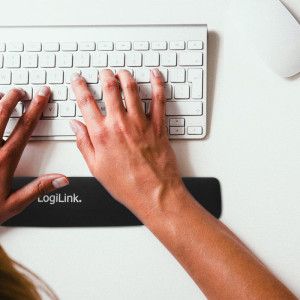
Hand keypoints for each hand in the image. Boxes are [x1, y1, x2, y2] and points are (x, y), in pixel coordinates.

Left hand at [0, 87, 68, 223]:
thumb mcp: (13, 204)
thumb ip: (38, 189)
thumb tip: (61, 179)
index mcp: (4, 160)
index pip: (25, 127)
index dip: (36, 108)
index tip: (41, 96)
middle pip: (2, 113)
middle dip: (13, 97)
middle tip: (20, 91)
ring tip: (2, 94)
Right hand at [70, 69, 184, 220]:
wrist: (155, 194)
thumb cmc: (127, 185)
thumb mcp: (96, 168)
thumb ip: (83, 143)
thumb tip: (75, 125)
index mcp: (102, 134)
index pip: (86, 101)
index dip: (79, 85)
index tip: (77, 78)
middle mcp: (120, 124)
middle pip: (109, 88)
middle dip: (104, 75)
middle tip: (103, 73)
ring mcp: (141, 123)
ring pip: (131, 88)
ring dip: (125, 75)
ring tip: (122, 73)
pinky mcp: (158, 126)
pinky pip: (159, 99)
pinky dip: (157, 83)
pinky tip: (154, 74)